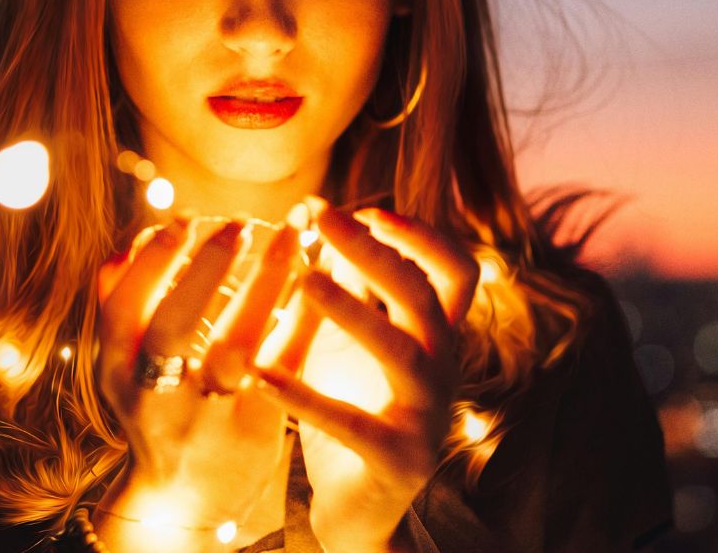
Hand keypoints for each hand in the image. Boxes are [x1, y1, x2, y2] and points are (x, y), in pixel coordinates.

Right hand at [93, 218, 302, 550]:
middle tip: (237, 223)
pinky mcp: (256, 430)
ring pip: (235, 348)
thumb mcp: (123, 365)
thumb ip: (122, 304)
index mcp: (116, 372)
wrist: (184, 498)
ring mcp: (207, 417)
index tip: (185, 219)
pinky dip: (303, 316)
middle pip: (171, 329)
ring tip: (291, 235)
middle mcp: (155, 398)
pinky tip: (320, 278)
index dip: (152, 262)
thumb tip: (141, 234)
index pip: (121, 309)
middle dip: (203, 272)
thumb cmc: (156, 409)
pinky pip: (285, 365)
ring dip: (265, 286)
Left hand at [253, 207, 478, 552]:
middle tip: (322, 218)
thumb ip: (349, 287)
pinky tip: (261, 374)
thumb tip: (327, 218)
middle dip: (374, 251)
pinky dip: (305, 397)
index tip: (369, 210)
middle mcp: (444, 370)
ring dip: (353, 309)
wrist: (358, 507)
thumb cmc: (353, 409)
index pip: (457, 272)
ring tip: (303, 279)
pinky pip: (351, 423)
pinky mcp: (396, 460)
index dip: (422, 235)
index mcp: (438, 338)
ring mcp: (426, 416)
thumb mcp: (349, 342)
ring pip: (402, 351)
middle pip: (424, 296)